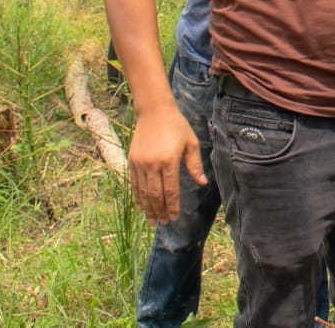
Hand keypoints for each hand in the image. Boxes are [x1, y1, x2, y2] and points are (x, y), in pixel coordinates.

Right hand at [128, 104, 205, 226]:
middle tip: (163, 223)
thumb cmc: (176, 126)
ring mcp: (140, 163)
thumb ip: (195, 165)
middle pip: (156, 195)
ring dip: (148, 208)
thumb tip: (202, 183)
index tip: (174, 218)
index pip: (171, 190)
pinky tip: (142, 206)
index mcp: (169, 161)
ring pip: (143, 192)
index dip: (172, 206)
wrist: (154, 111)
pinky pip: (134, 184)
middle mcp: (153, 164)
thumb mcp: (191, 143)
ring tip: (152, 220)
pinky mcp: (132, 161)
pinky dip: (138, 197)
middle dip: (160, 211)